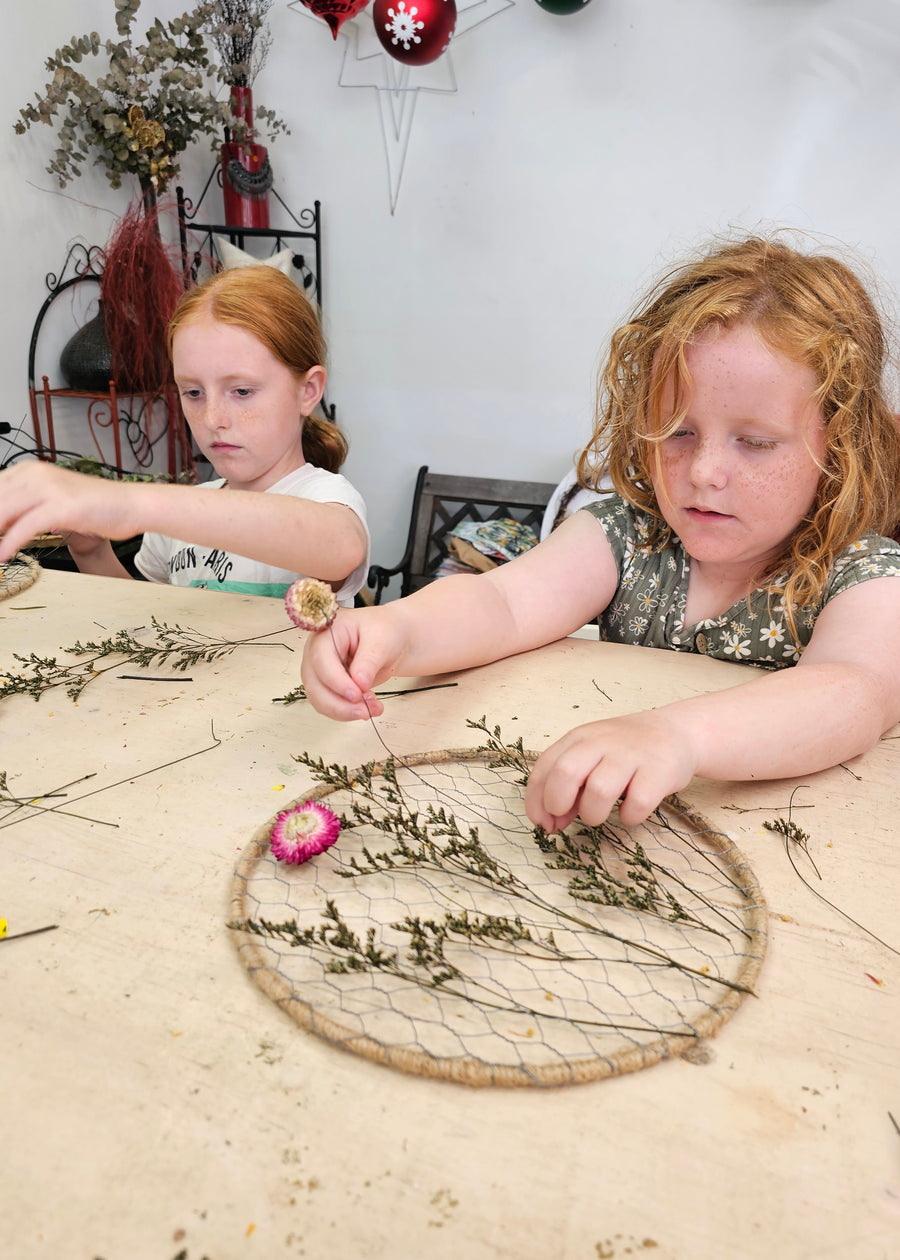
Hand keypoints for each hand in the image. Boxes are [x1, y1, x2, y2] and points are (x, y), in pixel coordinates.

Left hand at [0, 462, 132, 562]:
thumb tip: (2, 524)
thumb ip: (24, 510)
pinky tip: (2, 556)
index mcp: (29, 471)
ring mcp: (49, 489)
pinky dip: (10, 542)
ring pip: (4, 511)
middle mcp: (35, 475)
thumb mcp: (51, 503)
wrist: (130, 505)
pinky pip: (26, 526)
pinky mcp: (62, 506)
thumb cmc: (95, 506)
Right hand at [300, 607, 406, 720]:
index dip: (336, 680)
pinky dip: (347, 712)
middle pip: (315, 683)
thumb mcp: (382, 640)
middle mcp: (317, 652)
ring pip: (319, 699)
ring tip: (372, 709)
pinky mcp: (327, 686)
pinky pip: (329, 705)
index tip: (355, 694)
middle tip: (365, 711)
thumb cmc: (384, 630)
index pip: (321, 659)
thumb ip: (368, 661)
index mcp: (326, 632)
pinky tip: (367, 708)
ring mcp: (320, 670)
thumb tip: (358, 684)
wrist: (391, 638)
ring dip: (344, 711)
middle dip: (339, 703)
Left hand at [524, 710, 698, 830]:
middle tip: (567, 818)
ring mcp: (631, 755)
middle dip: (558, 804)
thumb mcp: (590, 758)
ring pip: (599, 792)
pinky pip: (637, 804)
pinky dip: (630, 816)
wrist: (674, 732)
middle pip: (565, 773)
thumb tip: (550, 822)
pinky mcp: (659, 771)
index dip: (536, 802)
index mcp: (579, 738)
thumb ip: (568, 787)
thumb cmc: (624, 752)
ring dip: (593, 815)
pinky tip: (631, 810)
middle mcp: (601, 742)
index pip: (544, 769)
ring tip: (601, 814)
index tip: (543, 823)